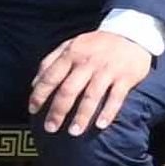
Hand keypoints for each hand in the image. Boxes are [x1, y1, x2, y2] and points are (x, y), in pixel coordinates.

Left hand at [32, 23, 163, 137]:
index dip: (40, 94)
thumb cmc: (95, 44)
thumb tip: (34, 84)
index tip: (33, 110)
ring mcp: (107, 70)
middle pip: (69, 90)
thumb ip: (50, 62)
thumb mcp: (70, 45)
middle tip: (50, 128)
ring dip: (82, 116)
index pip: (51, 77)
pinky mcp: (125, 77)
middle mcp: (88, 62)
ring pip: (91, 96)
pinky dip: (108, 112)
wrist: (131, 33)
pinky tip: (101, 125)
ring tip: (74, 132)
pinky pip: (116, 97)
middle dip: (58, 111)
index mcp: (72, 54)